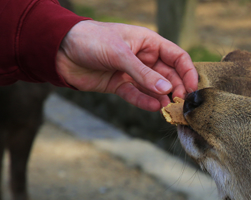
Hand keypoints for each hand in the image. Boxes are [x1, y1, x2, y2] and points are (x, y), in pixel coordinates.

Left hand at [56, 20, 197, 111]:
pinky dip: (146, 103)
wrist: (58, 49)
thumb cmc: (90, 40)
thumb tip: (167, 90)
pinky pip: (137, 96)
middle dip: (177, 88)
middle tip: (182, 103)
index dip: (187, 71)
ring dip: (163, 98)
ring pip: (155, 88)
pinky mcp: (119, 85)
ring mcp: (132, 72)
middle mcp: (143, 57)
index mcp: (148, 42)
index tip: (192, 88)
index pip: (177, 57)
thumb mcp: (119, 53)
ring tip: (169, 109)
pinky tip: (154, 108)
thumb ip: (143, 73)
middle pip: (169, 75)